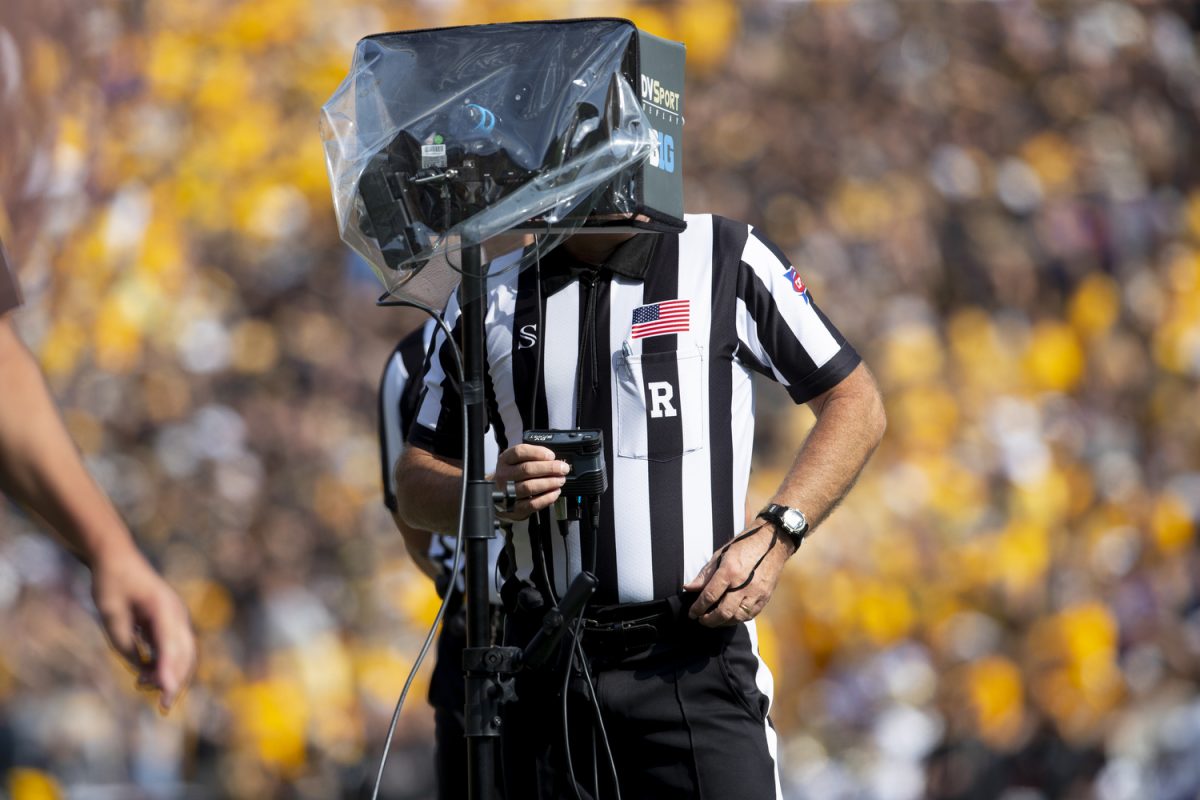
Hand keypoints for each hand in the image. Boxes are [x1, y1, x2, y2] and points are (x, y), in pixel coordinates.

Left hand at [91, 547, 196, 711]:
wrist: (117, 558)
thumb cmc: (111, 584)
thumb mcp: (110, 616)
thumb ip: (125, 645)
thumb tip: (140, 669)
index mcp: (163, 609)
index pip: (172, 649)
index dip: (170, 675)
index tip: (167, 697)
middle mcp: (177, 614)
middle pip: (186, 654)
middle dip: (177, 681)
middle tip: (163, 707)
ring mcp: (177, 617)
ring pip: (184, 653)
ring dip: (170, 674)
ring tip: (142, 686)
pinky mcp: (170, 621)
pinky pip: (175, 648)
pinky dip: (165, 664)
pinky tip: (146, 674)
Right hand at [492, 444, 568, 521]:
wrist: (501, 495)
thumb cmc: (515, 475)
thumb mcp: (518, 461)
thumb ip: (534, 458)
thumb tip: (554, 460)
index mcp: (505, 460)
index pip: (519, 452)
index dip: (538, 453)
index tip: (551, 456)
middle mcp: (504, 475)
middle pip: (526, 469)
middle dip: (549, 468)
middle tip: (562, 468)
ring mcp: (507, 492)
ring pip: (529, 487)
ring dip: (549, 483)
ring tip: (560, 480)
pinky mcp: (515, 508)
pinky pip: (532, 503)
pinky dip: (547, 498)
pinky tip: (555, 492)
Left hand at [683, 522, 794, 626]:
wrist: (773, 543)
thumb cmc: (744, 546)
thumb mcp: (720, 554)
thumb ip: (705, 574)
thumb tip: (689, 588)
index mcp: (729, 571)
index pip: (710, 595)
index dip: (698, 608)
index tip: (692, 614)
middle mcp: (743, 584)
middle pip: (723, 612)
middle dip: (709, 620)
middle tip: (702, 620)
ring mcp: (756, 592)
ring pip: (737, 617)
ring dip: (723, 622)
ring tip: (714, 620)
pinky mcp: (765, 597)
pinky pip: (750, 615)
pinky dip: (737, 619)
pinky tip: (730, 617)